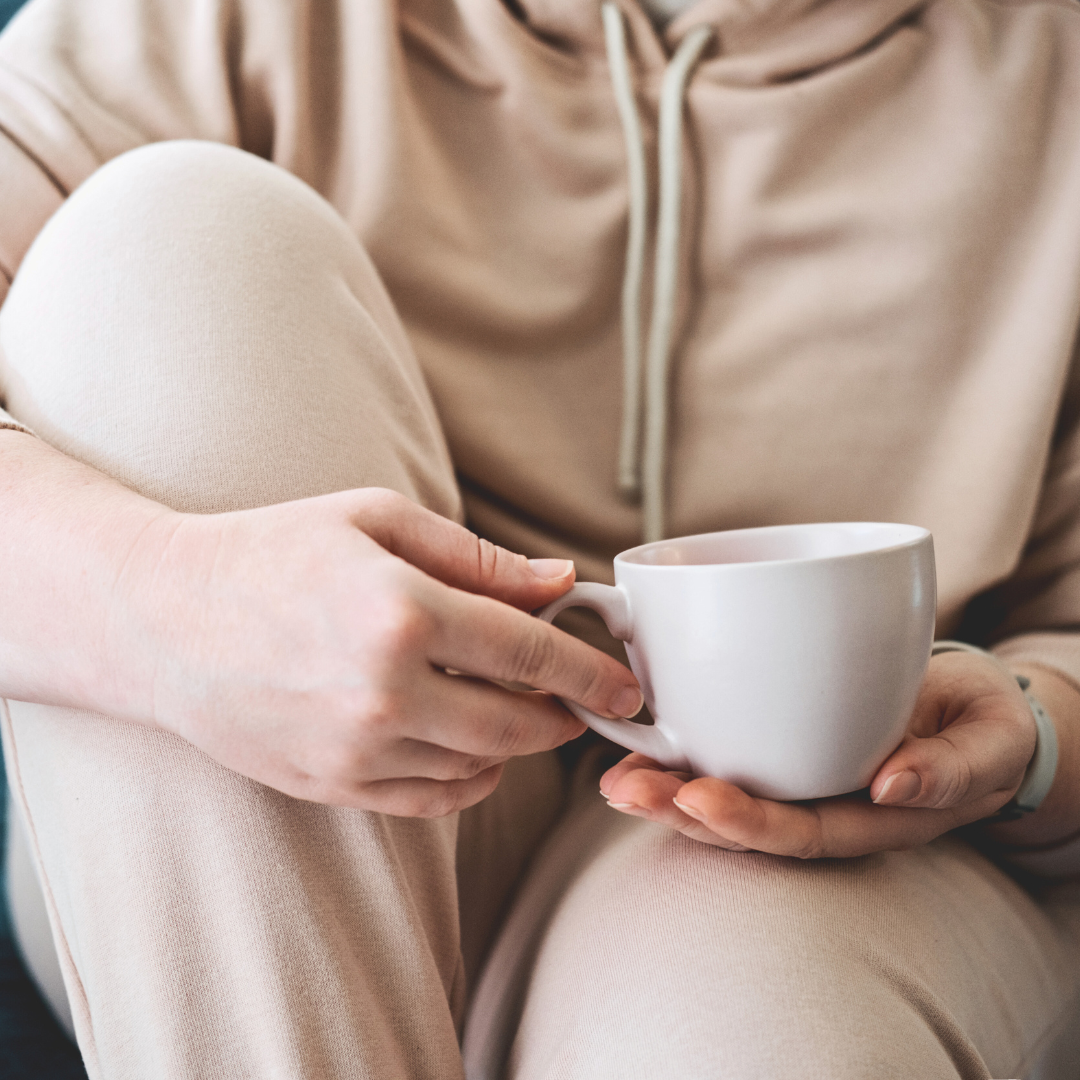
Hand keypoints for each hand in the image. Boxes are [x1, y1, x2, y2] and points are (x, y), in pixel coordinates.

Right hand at [109, 488, 641, 815]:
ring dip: (517, 745)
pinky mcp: (332, 785)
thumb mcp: (375, 521)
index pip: (530, 651)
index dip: (590, 670)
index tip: (626, 684)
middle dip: (565, 716)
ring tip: (516, 708)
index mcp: (401, 611)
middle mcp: (384, 691)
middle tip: (581, 700)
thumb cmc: (272, 552)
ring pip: (480, 769)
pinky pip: (432, 800)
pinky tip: (466, 741)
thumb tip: (560, 582)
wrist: (164, 620)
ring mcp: (356, 749)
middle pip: (517, 724)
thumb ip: (478, 557)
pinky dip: (469, 776)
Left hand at [598, 651, 1035, 857]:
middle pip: (742, 820)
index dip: (746, 822)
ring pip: (723, 790)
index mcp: (868, 819)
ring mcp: (798, 776)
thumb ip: (950, 769)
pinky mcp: (782, 739)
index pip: (798, 831)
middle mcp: (822, 804)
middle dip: (678, 810)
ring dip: (664, 785)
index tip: (698, 798)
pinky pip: (727, 750)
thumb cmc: (980, 728)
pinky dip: (679, 746)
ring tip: (611, 776)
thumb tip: (890, 786)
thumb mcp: (988, 745)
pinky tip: (637, 736)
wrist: (972, 711)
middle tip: (624, 789)